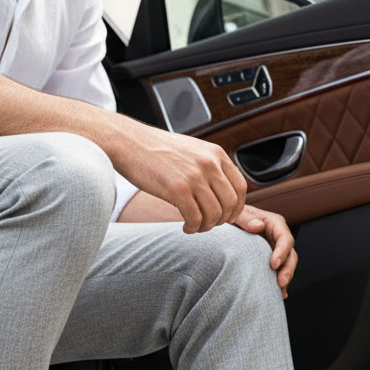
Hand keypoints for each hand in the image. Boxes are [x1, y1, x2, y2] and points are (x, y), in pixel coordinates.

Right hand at [109, 123, 247, 234]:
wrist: (129, 142)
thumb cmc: (156, 149)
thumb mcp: (192, 150)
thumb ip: (209, 166)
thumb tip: (222, 189)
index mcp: (216, 154)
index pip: (240, 187)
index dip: (237, 207)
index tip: (228, 216)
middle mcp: (209, 164)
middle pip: (230, 203)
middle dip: (222, 220)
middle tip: (210, 224)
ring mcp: (194, 176)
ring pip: (214, 214)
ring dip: (206, 227)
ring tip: (195, 227)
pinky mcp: (177, 189)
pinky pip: (195, 218)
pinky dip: (193, 228)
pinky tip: (186, 228)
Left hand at [235, 205, 296, 298]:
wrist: (228, 223)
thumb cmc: (232, 215)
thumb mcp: (237, 214)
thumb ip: (245, 218)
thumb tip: (257, 226)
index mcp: (273, 223)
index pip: (284, 237)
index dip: (282, 251)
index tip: (273, 264)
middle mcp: (278, 237)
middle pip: (290, 254)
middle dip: (287, 269)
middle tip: (280, 282)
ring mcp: (275, 249)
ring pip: (287, 265)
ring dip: (285, 278)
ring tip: (279, 292)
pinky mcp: (270, 260)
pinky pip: (278, 272)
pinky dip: (278, 284)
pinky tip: (279, 296)